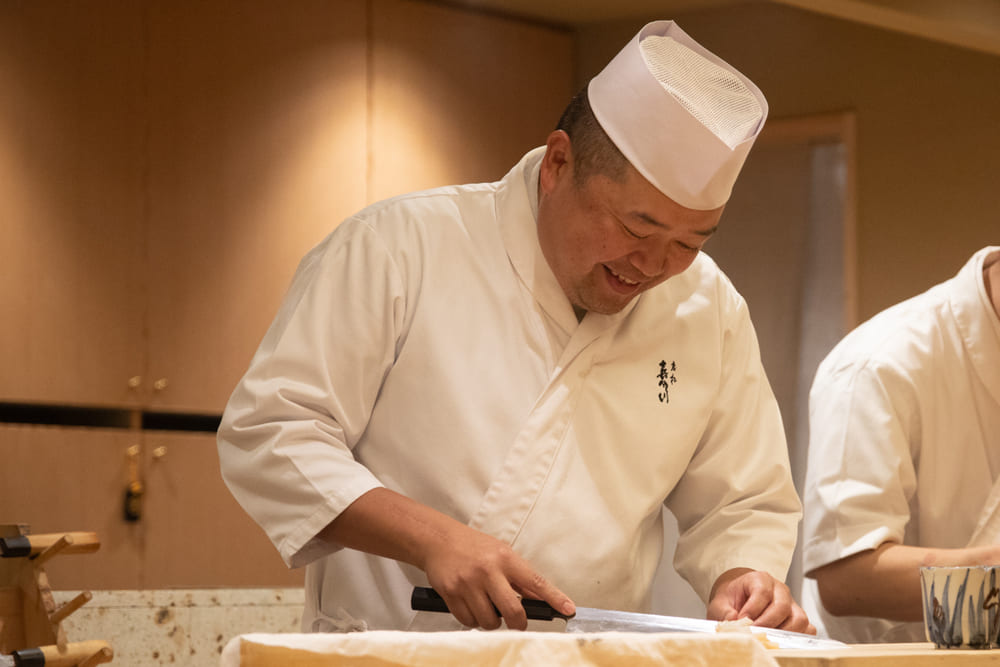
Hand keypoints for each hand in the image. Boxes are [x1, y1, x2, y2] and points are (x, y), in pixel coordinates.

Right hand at [422, 523, 574, 630]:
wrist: (438, 540)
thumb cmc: (472, 547)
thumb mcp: (500, 553)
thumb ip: (519, 577)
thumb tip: (541, 598)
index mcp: (505, 558)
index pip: (535, 581)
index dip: (554, 598)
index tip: (568, 610)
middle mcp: (488, 570)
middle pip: (513, 611)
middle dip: (518, 623)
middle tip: (516, 623)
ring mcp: (468, 583)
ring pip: (489, 621)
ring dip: (491, 621)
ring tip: (487, 607)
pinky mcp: (451, 594)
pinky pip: (468, 621)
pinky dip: (473, 620)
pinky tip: (471, 606)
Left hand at [707, 568, 814, 633]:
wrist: (739, 600)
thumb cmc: (732, 600)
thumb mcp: (721, 603)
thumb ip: (724, 611)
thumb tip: (733, 621)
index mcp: (760, 579)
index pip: (762, 592)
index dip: (752, 609)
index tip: (742, 620)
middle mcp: (779, 589)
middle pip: (782, 606)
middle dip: (767, 623)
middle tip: (754, 633)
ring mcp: (792, 603)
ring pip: (799, 618)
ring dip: (782, 632)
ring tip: (766, 638)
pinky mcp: (798, 618)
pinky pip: (808, 629)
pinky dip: (797, 637)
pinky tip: (780, 641)